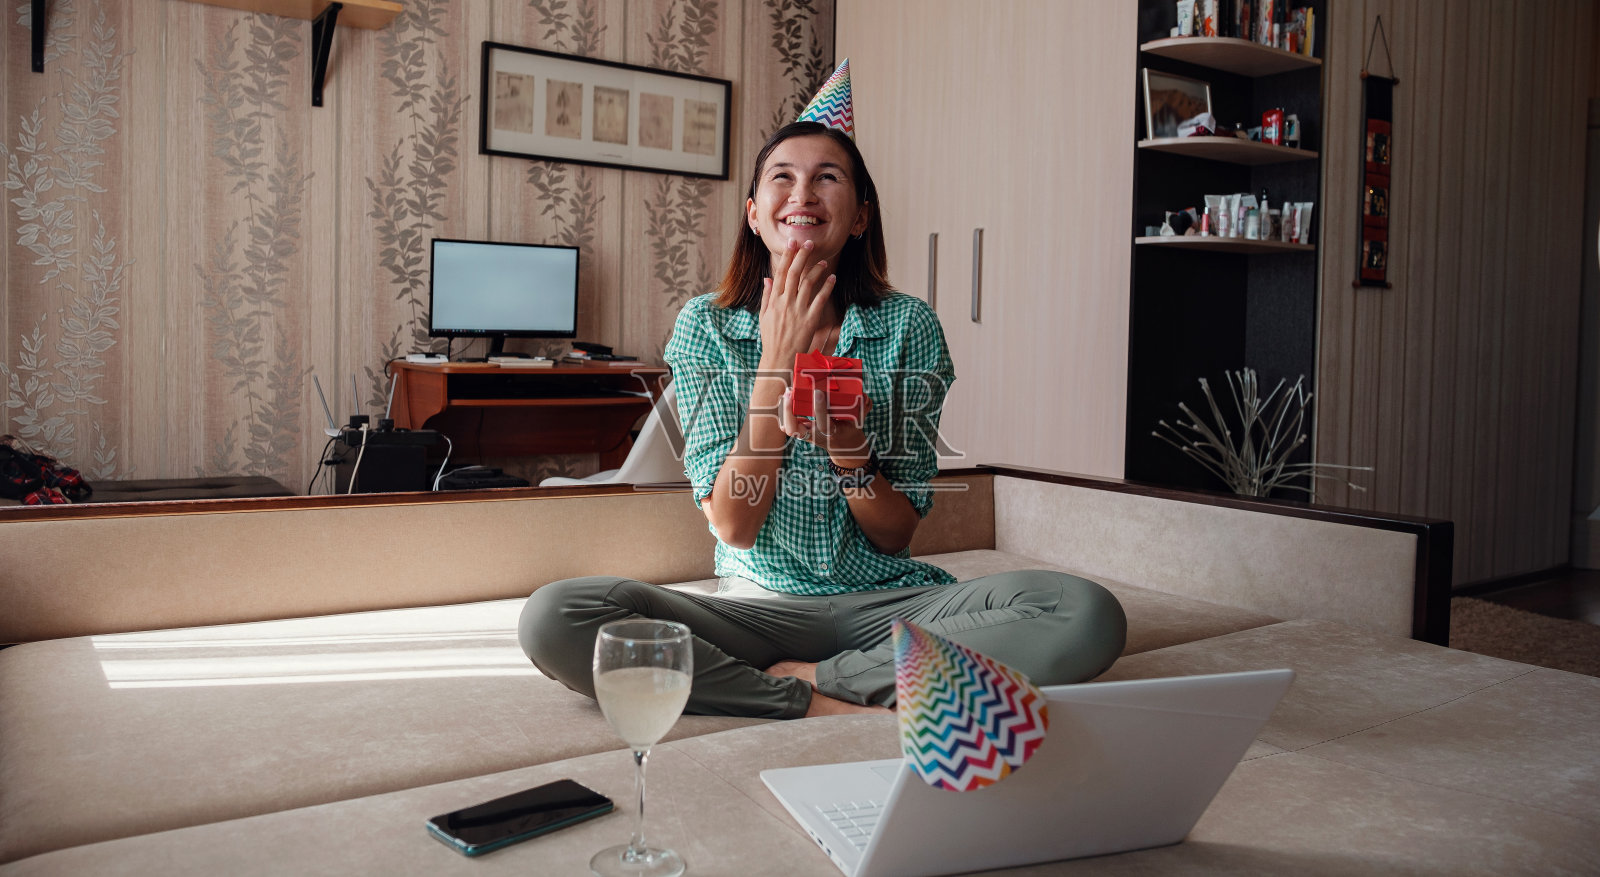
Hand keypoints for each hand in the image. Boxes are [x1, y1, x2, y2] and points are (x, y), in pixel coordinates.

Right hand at [758, 239, 835, 369]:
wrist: (779, 359)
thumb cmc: (771, 339)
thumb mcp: (764, 317)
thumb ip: (766, 297)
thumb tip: (767, 279)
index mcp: (773, 301)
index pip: (780, 273)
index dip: (787, 256)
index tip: (792, 243)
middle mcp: (785, 303)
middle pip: (794, 273)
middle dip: (802, 256)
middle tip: (809, 243)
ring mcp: (798, 311)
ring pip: (808, 284)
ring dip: (817, 270)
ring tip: (824, 261)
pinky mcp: (810, 320)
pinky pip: (820, 300)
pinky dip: (827, 287)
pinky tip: (833, 278)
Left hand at [781, 386, 872, 463]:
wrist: (843, 445)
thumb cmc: (849, 428)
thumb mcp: (859, 419)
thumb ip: (863, 407)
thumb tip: (863, 396)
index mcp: (831, 433)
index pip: (823, 424)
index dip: (820, 409)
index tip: (819, 392)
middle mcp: (815, 435)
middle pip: (794, 430)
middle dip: (789, 411)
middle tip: (790, 391)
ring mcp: (805, 435)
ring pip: (788, 427)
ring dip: (785, 410)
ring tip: (788, 391)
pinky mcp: (801, 430)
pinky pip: (788, 424)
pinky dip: (785, 412)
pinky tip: (787, 398)